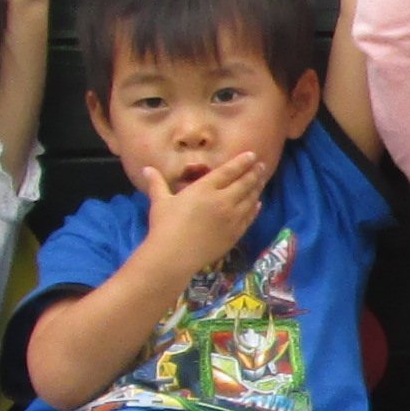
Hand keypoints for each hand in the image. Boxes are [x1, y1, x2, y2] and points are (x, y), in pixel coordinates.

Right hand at [135, 136, 277, 274]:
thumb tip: (147, 169)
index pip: (228, 171)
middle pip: (244, 183)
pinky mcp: (235, 233)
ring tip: (262, 181)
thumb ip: (157, 183)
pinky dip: (255, 208)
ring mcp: (231, 218)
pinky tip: (257, 204)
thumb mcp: (159, 201)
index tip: (252, 155)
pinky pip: (249, 217)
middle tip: (262, 166)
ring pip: (250, 199)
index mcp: (204, 188)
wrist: (174, 255)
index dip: (241, 162)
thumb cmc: (165, 226)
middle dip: (254, 173)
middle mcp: (222, 200)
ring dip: (257, 188)